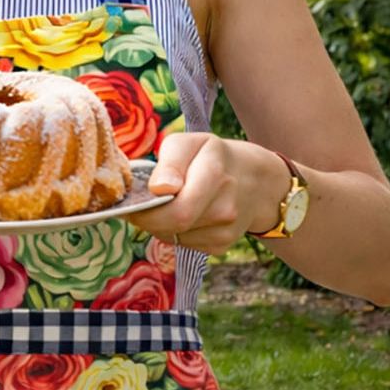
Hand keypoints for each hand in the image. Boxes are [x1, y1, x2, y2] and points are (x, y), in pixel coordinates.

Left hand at [125, 133, 286, 254]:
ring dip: (159, 223)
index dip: (146, 209)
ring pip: (172, 236)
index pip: (177, 209)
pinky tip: (181, 214)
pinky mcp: (221, 246)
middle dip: (147, 217)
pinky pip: (182, 243)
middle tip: (139, 204)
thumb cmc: (212, 157)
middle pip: (172, 226)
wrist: (256, 181)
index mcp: (215, 175)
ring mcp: (225, 231)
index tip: (132, 198)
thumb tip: (159, 189)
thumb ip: (170, 162)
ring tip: (165, 203)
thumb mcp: (191, 143)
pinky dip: (173, 231)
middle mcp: (225, 208)